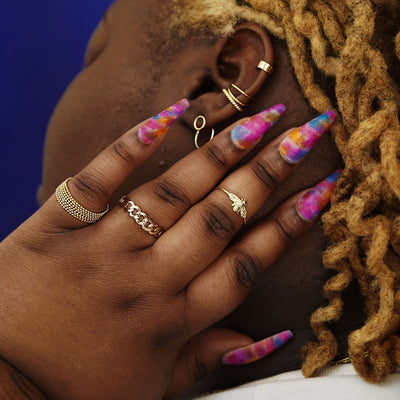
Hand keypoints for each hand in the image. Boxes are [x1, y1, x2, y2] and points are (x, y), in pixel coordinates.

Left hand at [0, 100, 337, 399]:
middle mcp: (147, 280)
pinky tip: (167, 116)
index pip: (245, 263)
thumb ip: (207, 359)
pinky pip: (98, 180)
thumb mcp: (153, 387)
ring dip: (219, 155)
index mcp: (172, 319)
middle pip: (220, 219)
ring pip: (172, 194)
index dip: (287, 227)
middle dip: (266, 176)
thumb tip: (268, 340)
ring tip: (256, 121)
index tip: (318, 192)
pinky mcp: (54, 229)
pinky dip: (131, 146)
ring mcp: (101, 250)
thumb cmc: (78, 388)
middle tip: (301, 136)